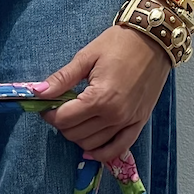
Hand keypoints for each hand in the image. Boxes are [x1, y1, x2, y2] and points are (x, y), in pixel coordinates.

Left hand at [35, 25, 172, 163]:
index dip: (49, 114)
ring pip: (92, 144)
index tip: (47, 106)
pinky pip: (117, 149)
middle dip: (62, 124)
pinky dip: (101, 153)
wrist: (154, 39)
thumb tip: (38, 92)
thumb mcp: (86, 56)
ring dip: (78, 136)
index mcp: (99, 97)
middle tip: (61, 109)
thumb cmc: (121, 43)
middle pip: (75, 134)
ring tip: (77, 119)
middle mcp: (114, 115)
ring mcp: (128, 121)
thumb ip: (62, 79)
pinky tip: (91, 148)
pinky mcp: (139, 123)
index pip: (64, 119)